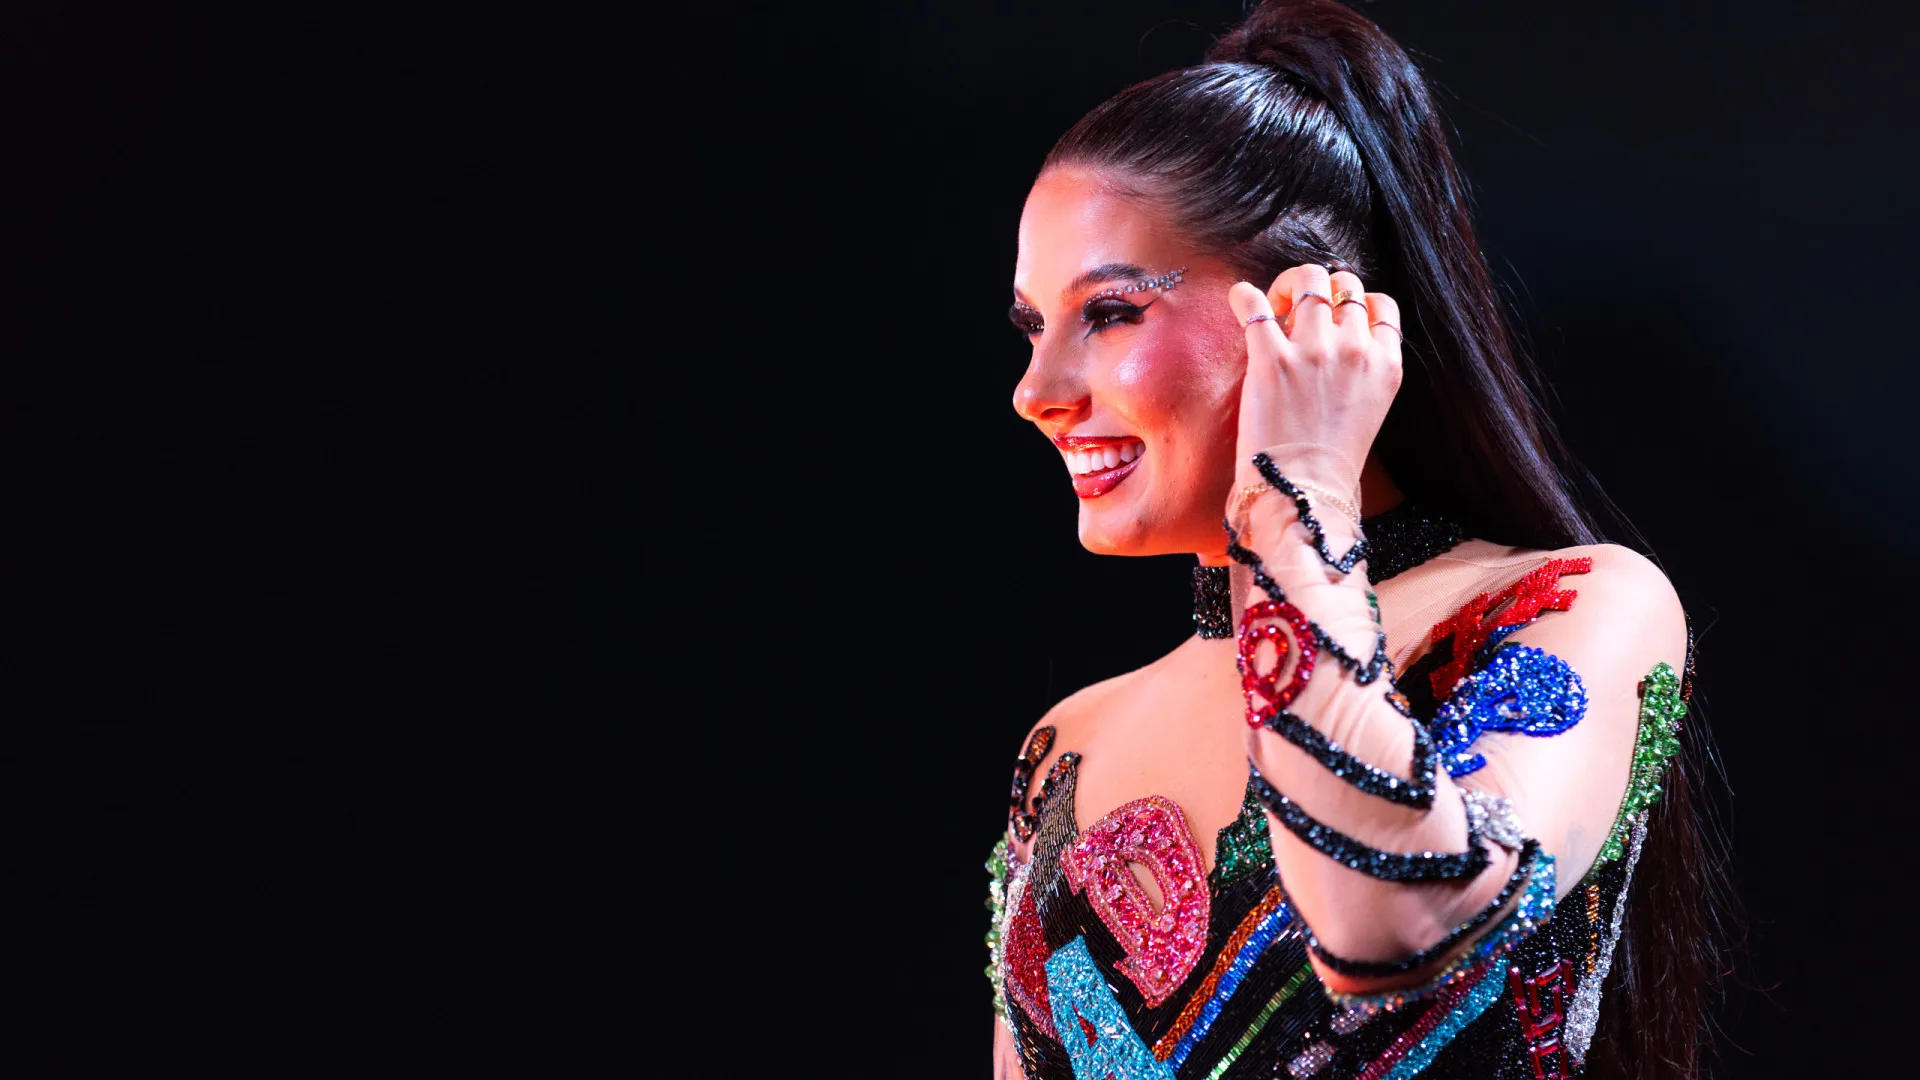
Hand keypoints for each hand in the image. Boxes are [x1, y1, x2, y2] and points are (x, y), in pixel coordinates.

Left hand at [1227, 264, 1403, 511]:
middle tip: (1296, 310)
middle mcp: (1354, 350)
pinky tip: (1239, 299)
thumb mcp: (1368, 409)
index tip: (1333, 317)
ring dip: (1287, 285)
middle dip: (1320, 288)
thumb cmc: (1329, 461)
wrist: (1303, 493)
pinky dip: (1244, 295)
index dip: (1355, 302)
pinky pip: (1254, 303)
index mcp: (1384, 364)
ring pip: (1308, 279)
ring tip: (1273, 307)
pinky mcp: (1271, 359)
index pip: (1380, 304)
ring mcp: (1314, 351)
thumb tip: (1336, 338)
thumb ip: (1361, 370)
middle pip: (1345, 283)